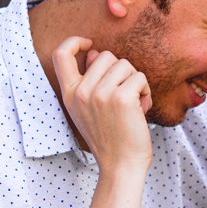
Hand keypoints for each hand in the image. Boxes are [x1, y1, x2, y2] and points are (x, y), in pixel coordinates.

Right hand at [52, 37, 152, 170]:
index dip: (74, 41)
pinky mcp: (121, 98)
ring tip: (134, 103)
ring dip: (135, 81)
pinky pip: (140, 77)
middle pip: (104, 55)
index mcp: (69, 94)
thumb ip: (89, 80)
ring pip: (125, 64)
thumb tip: (94, 52)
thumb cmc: (110, 137)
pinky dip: (146, 91)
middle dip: (120, 70)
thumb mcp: (88, 109)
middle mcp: (80, 92)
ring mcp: (100, 94)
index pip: (60, 54)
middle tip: (125, 93)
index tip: (90, 44)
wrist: (121, 165)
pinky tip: (142, 109)